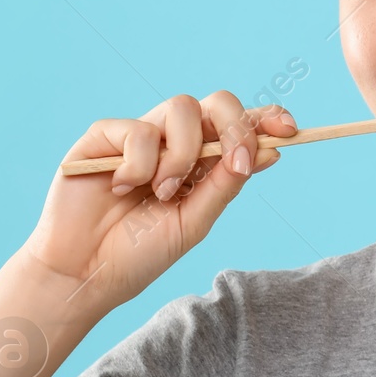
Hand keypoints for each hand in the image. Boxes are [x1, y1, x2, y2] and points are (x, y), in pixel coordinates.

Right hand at [18, 91, 292, 316]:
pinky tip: (123, 188)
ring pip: (181, 108)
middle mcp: (175, 143)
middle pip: (216, 103)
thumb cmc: (139, 253)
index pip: (238, 127)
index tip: (289, 128)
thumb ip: (225, 185)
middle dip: (235, 126)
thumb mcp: (195, 222)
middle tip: (233, 161)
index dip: (265, 119)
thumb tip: (269, 151)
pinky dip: (141, 162)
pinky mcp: (104, 136)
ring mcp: (140, 136)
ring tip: (162, 192)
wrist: (86, 273)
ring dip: (182, 154)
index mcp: (202, 163)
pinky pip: (139, 129)